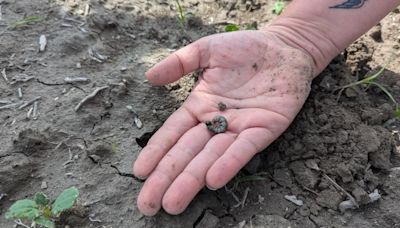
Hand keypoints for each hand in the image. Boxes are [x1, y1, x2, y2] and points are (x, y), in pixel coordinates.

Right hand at [133, 30, 314, 215]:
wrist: (284, 49)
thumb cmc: (245, 49)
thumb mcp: (206, 50)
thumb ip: (178, 62)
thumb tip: (148, 77)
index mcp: (199, 106)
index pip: (172, 133)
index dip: (156, 152)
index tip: (139, 172)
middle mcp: (216, 122)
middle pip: (187, 153)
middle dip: (167, 178)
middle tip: (148, 204)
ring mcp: (239, 128)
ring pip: (211, 158)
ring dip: (192, 180)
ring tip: (173, 202)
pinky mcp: (264, 129)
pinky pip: (243, 149)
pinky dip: (228, 164)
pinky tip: (212, 181)